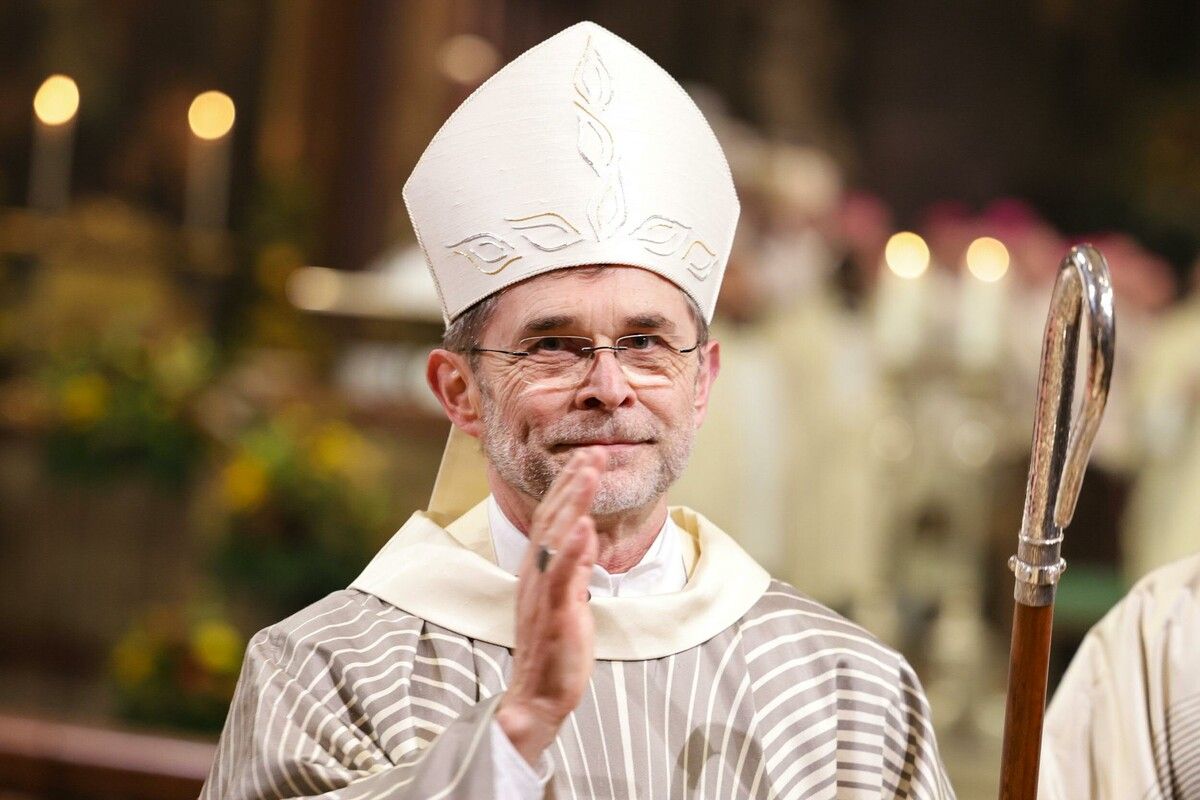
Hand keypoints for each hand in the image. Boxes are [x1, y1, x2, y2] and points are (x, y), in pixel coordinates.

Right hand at [495, 447, 604, 764]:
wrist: (536, 696)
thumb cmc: (553, 649)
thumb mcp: (569, 598)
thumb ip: (576, 565)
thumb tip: (587, 534)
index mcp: (538, 569)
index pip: (553, 517)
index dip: (569, 486)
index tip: (587, 457)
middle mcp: (535, 574)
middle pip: (552, 517)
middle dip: (573, 481)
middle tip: (593, 450)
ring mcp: (542, 592)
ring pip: (556, 537)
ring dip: (573, 501)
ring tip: (589, 471)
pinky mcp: (553, 613)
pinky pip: (561, 577)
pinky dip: (572, 550)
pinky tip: (584, 527)